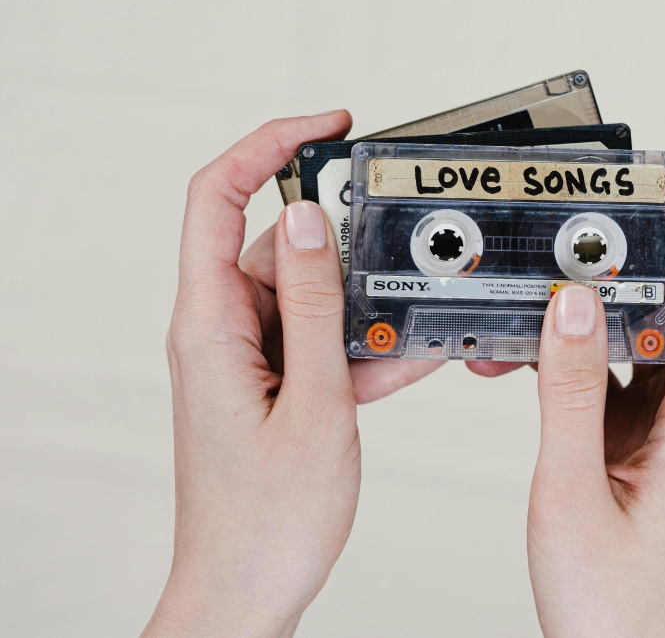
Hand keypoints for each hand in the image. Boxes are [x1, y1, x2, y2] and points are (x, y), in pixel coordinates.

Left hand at [142, 114, 440, 637]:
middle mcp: (221, 326)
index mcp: (209, 322)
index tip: (327, 126)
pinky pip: (318, 335)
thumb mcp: (315, 400)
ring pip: (310, 293)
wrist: (249, 588)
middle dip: (346, 253)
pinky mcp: (270, 374)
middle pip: (283, 245)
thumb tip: (313, 219)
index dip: (268, 145)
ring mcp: (247, 350)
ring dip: (362, 308)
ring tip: (406, 335)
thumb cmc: (268, 515)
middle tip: (399, 267)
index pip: (218, 195)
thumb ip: (314, 303)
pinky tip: (400, 361)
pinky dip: (360, 343)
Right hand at [527, 193, 664, 637]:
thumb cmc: (611, 602)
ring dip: (595, 308)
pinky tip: (529, 350)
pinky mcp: (632, 441)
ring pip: (641, 339)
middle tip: (594, 224)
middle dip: (643, 258)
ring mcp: (663, 429)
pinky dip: (571, 351)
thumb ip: (569, 390)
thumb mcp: (574, 485)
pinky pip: (608, 373)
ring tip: (547, 285)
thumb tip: (569, 303)